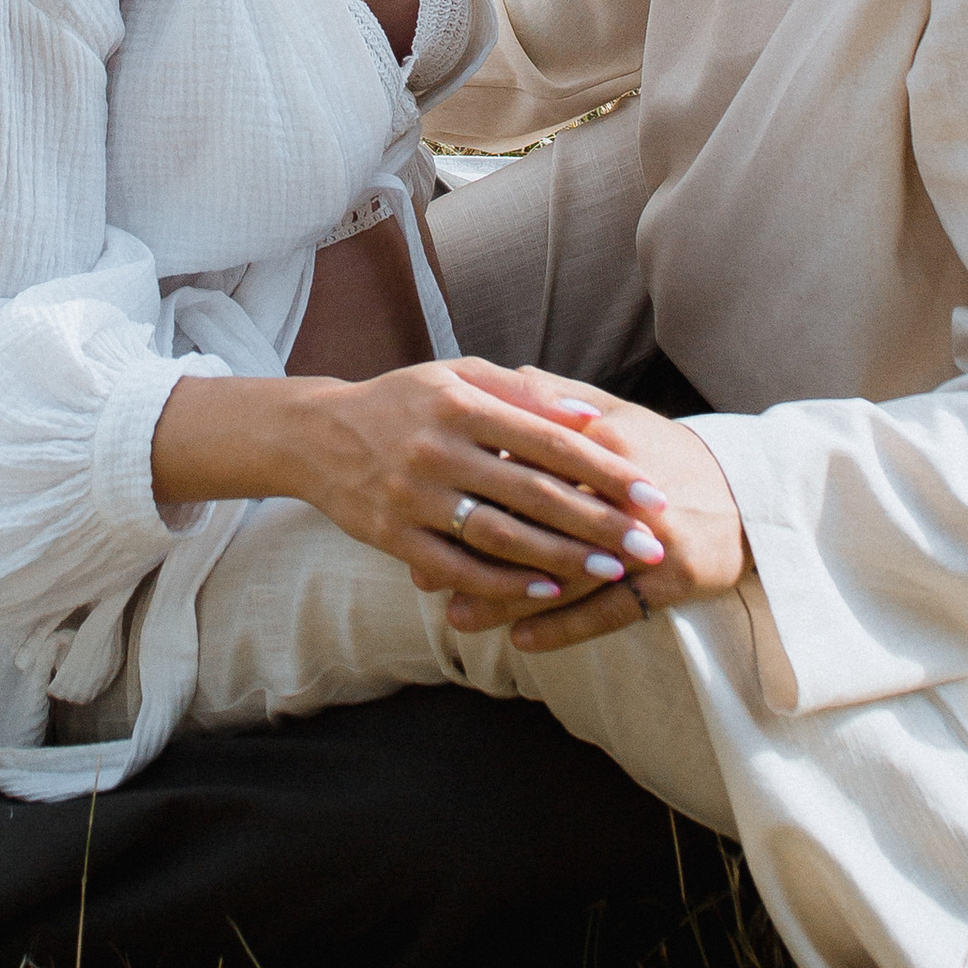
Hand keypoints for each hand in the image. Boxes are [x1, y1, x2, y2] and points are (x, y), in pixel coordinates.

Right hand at [153, 356, 666, 609]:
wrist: (316, 436)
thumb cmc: (403, 401)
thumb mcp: (457, 377)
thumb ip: (523, 393)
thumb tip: (591, 416)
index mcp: (459, 403)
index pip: (548, 439)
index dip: (604, 469)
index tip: (650, 494)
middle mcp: (437, 448)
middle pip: (532, 491)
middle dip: (597, 520)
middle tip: (648, 543)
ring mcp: (413, 496)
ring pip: (499, 534)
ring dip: (560, 556)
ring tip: (610, 570)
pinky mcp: (393, 536)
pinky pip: (458, 566)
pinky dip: (504, 581)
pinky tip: (546, 589)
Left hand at [443, 394, 747, 654]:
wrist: (749, 496)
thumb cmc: (667, 454)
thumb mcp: (618, 414)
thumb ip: (557, 397)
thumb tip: (501, 378)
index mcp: (602, 440)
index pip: (525, 463)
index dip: (473, 488)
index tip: (425, 508)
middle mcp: (623, 490)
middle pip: (537, 524)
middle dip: (476, 553)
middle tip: (425, 576)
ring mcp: (649, 539)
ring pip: (565, 574)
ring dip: (508, 601)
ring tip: (456, 618)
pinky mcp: (671, 580)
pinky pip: (608, 610)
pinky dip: (562, 628)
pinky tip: (520, 641)